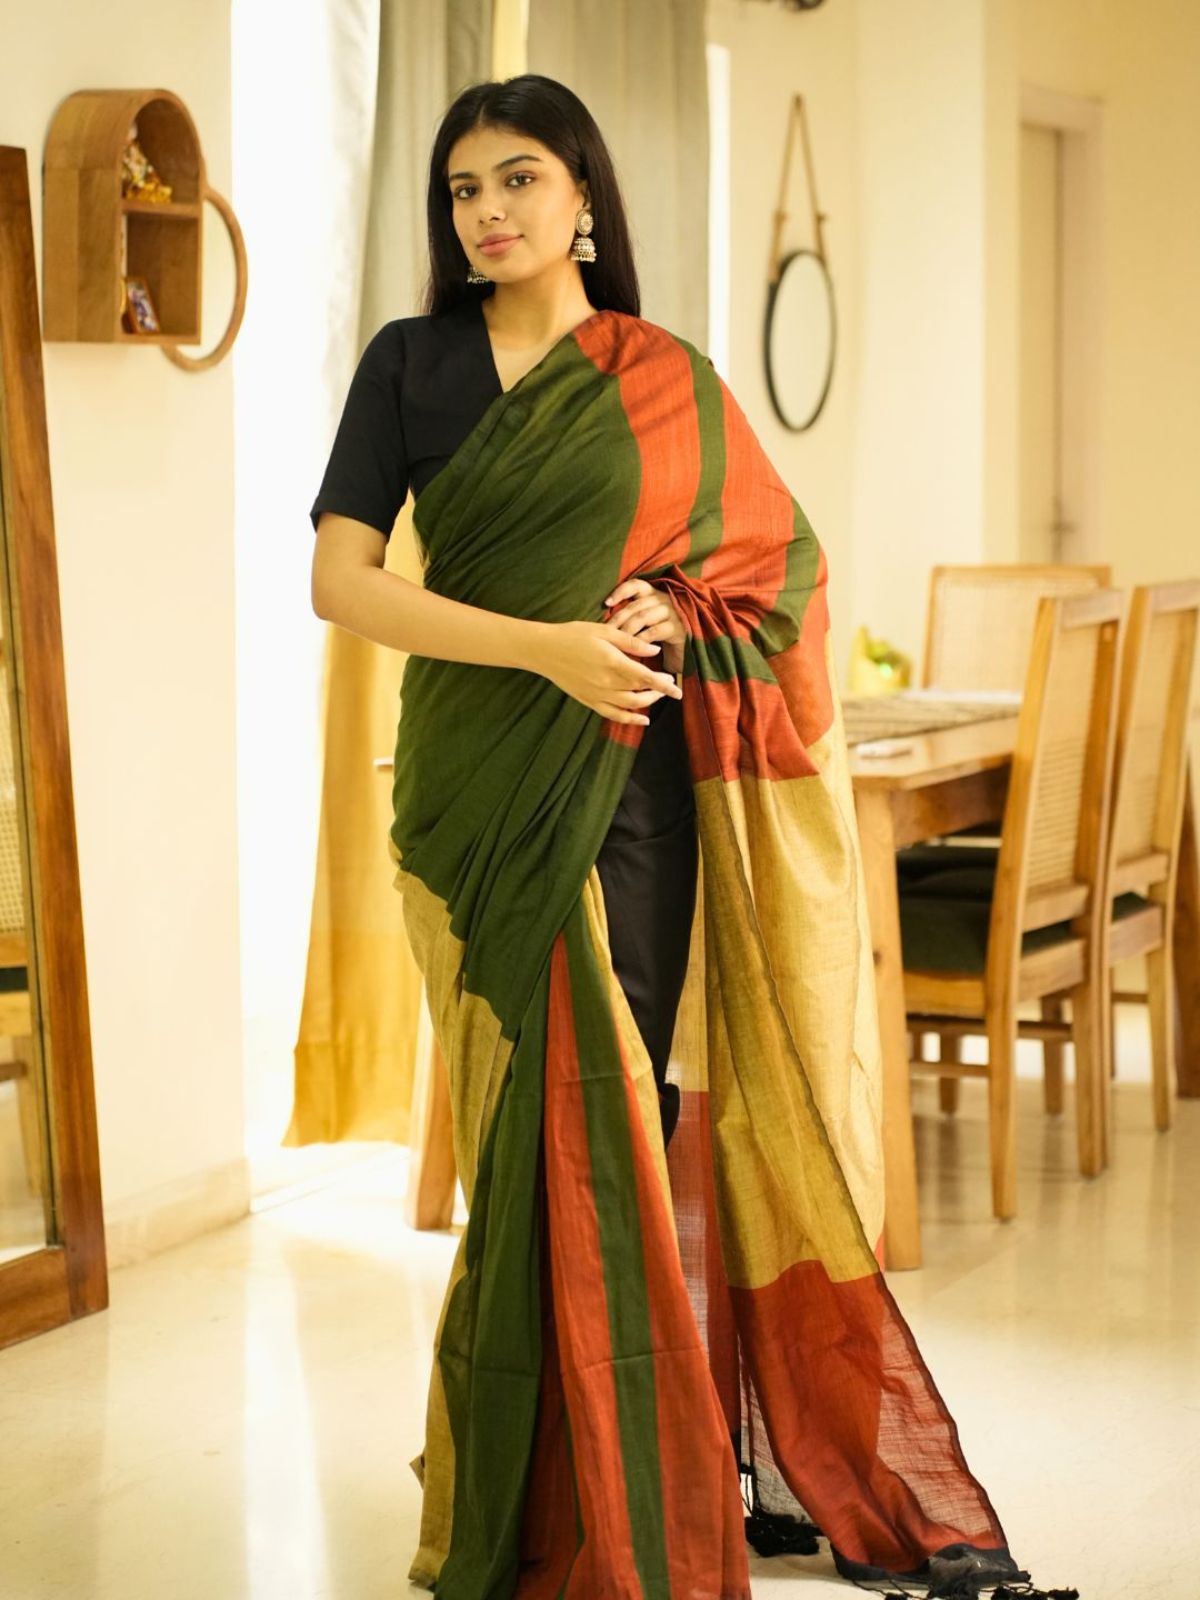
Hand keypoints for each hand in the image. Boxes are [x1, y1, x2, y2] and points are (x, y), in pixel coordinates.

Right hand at [528, 619, 682, 725]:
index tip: (677, 687)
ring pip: (629, 705)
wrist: (544, 650)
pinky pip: (613, 715)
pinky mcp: (588, 701)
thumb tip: (654, 648)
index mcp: (612, 662)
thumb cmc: (573, 635)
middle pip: (640, 691)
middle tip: (667, 683)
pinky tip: (642, 719)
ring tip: (656, 696)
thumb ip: (631, 642)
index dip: (664, 684)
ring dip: (647, 703)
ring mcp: (597, 694)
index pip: (645, 677)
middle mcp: (606, 682)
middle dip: (657, 690)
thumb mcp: (604, 631)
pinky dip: (629, 719)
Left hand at [603, 577, 686, 677]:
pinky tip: (633, 648)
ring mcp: (673, 612)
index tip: (606, 603)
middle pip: (635, 605)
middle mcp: (665, 599)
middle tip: (606, 632)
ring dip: (627, 630)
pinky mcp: (678, 628)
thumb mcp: (647, 623)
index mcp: (655, 594)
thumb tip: (605, 618)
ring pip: (643, 617)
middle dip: (618, 619)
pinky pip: (653, 632)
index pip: (636, 585)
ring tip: (617, 641)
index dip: (620, 591)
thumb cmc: (662, 639)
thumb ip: (633, 615)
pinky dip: (640, 640)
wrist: (688, 653)